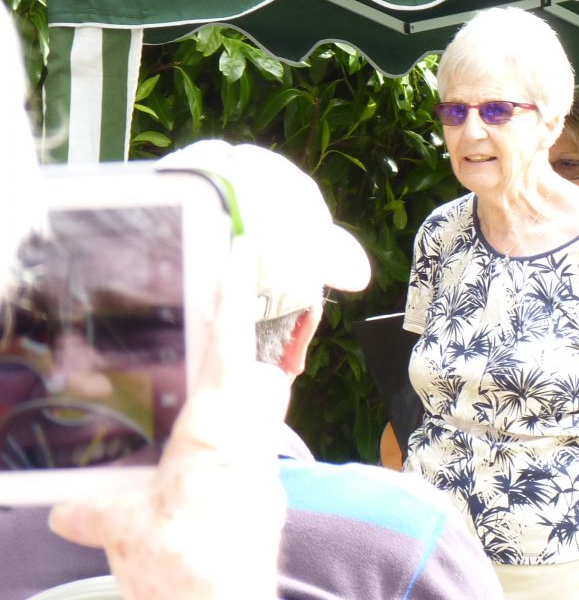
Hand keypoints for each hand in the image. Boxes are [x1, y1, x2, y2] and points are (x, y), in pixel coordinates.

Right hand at [48, 313, 289, 598]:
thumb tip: (67, 510)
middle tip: (216, 343)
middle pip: (261, 380)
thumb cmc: (182, 566)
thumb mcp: (123, 531)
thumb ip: (94, 512)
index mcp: (218, 432)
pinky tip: (197, 472)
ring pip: (260, 419)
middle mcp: (250, 444)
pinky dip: (229, 454)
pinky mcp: (264, 504)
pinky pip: (253, 460)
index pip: (230, 350)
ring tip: (196, 409)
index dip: (234, 303)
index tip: (241, 260)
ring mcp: (264, 474)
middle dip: (244, 359)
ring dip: (237, 408)